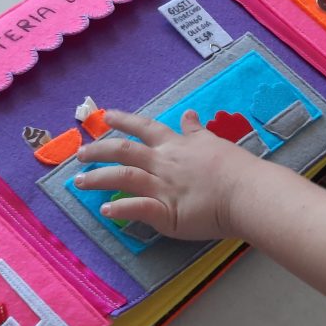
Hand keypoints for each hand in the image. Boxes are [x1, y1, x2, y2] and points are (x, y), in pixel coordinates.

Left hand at [73, 109, 264, 239]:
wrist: (245, 191)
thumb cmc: (234, 167)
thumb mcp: (213, 140)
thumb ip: (195, 130)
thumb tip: (188, 113)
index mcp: (175, 146)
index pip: (144, 127)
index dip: (123, 120)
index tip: (104, 116)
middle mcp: (163, 163)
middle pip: (123, 151)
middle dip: (98, 151)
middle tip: (80, 153)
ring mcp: (162, 187)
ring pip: (123, 177)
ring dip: (98, 178)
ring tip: (80, 183)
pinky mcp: (166, 212)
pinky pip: (137, 208)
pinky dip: (120, 208)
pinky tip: (105, 210)